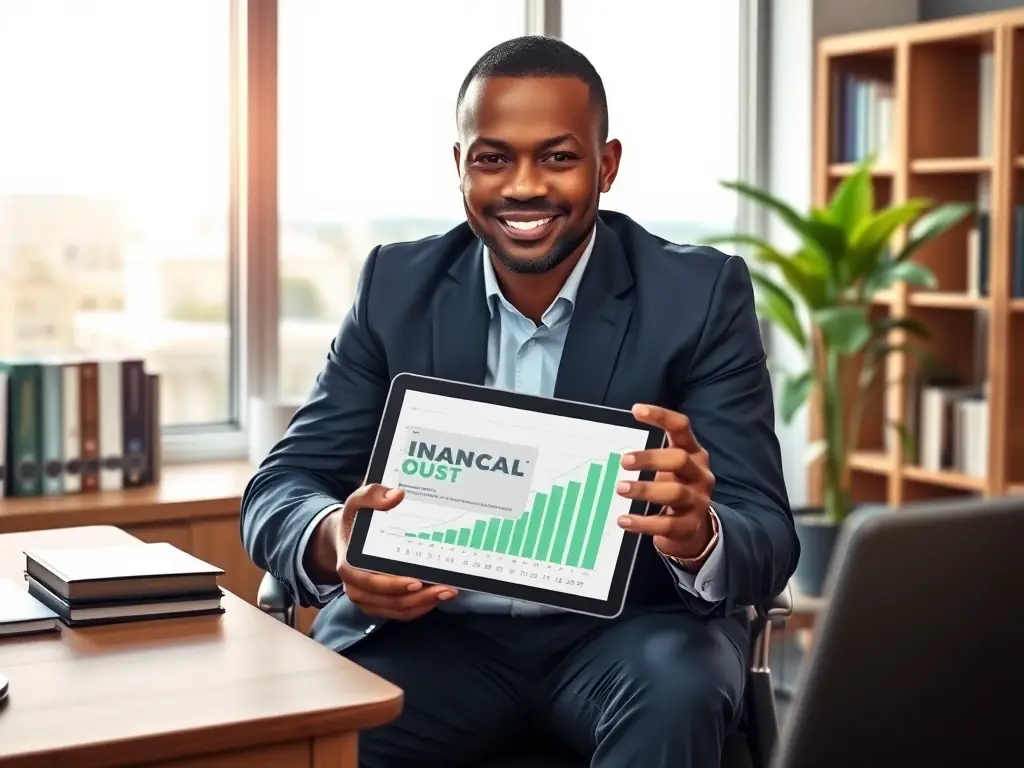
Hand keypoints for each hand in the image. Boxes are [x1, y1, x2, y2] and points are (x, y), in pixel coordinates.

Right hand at [309, 483, 458, 619]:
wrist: (347, 536)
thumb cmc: (355, 520)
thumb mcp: (358, 502)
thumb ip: (372, 495)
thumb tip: (397, 495)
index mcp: (349, 566)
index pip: (370, 582)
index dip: (393, 585)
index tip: (417, 582)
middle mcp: (356, 588)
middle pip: (388, 601)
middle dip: (418, 598)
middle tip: (445, 589)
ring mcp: (368, 599)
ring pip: (397, 610)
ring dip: (423, 604)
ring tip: (447, 592)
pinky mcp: (379, 603)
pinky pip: (400, 613)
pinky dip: (419, 608)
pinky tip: (437, 598)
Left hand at [615, 404, 715, 563]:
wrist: (693, 528)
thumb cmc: (670, 487)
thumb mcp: (666, 468)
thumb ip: (648, 456)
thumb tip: (606, 446)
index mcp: (693, 452)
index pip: (681, 427)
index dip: (661, 416)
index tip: (636, 410)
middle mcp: (700, 473)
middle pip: (679, 459)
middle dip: (650, 458)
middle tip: (623, 460)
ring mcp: (698, 500)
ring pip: (675, 492)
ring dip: (645, 489)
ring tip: (620, 488)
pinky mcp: (690, 525)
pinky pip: (666, 525)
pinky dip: (643, 523)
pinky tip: (623, 520)